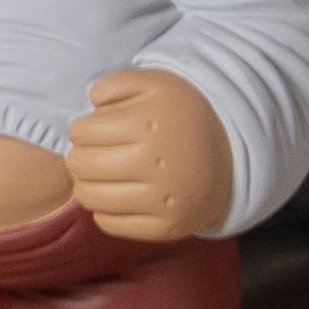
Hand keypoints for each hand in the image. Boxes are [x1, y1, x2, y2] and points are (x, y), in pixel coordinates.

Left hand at [68, 68, 235, 243]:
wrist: (230, 151)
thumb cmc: (181, 114)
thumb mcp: (154, 81)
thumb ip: (114, 83)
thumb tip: (89, 104)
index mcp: (149, 123)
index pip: (83, 132)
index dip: (80, 129)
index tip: (90, 129)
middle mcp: (155, 163)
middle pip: (82, 165)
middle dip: (79, 157)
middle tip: (90, 153)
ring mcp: (162, 200)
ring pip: (91, 198)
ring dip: (86, 184)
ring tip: (98, 174)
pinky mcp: (166, 227)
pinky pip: (110, 224)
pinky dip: (104, 211)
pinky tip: (116, 194)